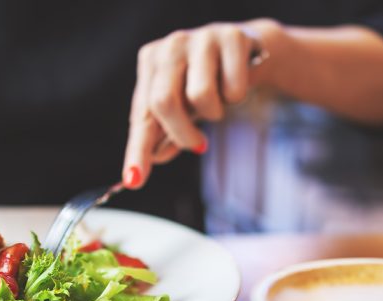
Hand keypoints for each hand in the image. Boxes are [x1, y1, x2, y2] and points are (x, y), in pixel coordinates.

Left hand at [122, 21, 269, 188]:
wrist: (249, 50)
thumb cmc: (206, 81)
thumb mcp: (181, 108)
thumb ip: (165, 133)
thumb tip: (155, 157)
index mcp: (150, 63)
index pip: (140, 115)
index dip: (137, 151)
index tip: (133, 180)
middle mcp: (170, 47)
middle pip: (163, 102)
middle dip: (182, 134)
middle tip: (197, 145)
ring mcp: (200, 39)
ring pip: (200, 95)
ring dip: (214, 113)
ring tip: (218, 103)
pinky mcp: (232, 38)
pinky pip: (233, 88)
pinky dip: (236, 97)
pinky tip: (235, 83)